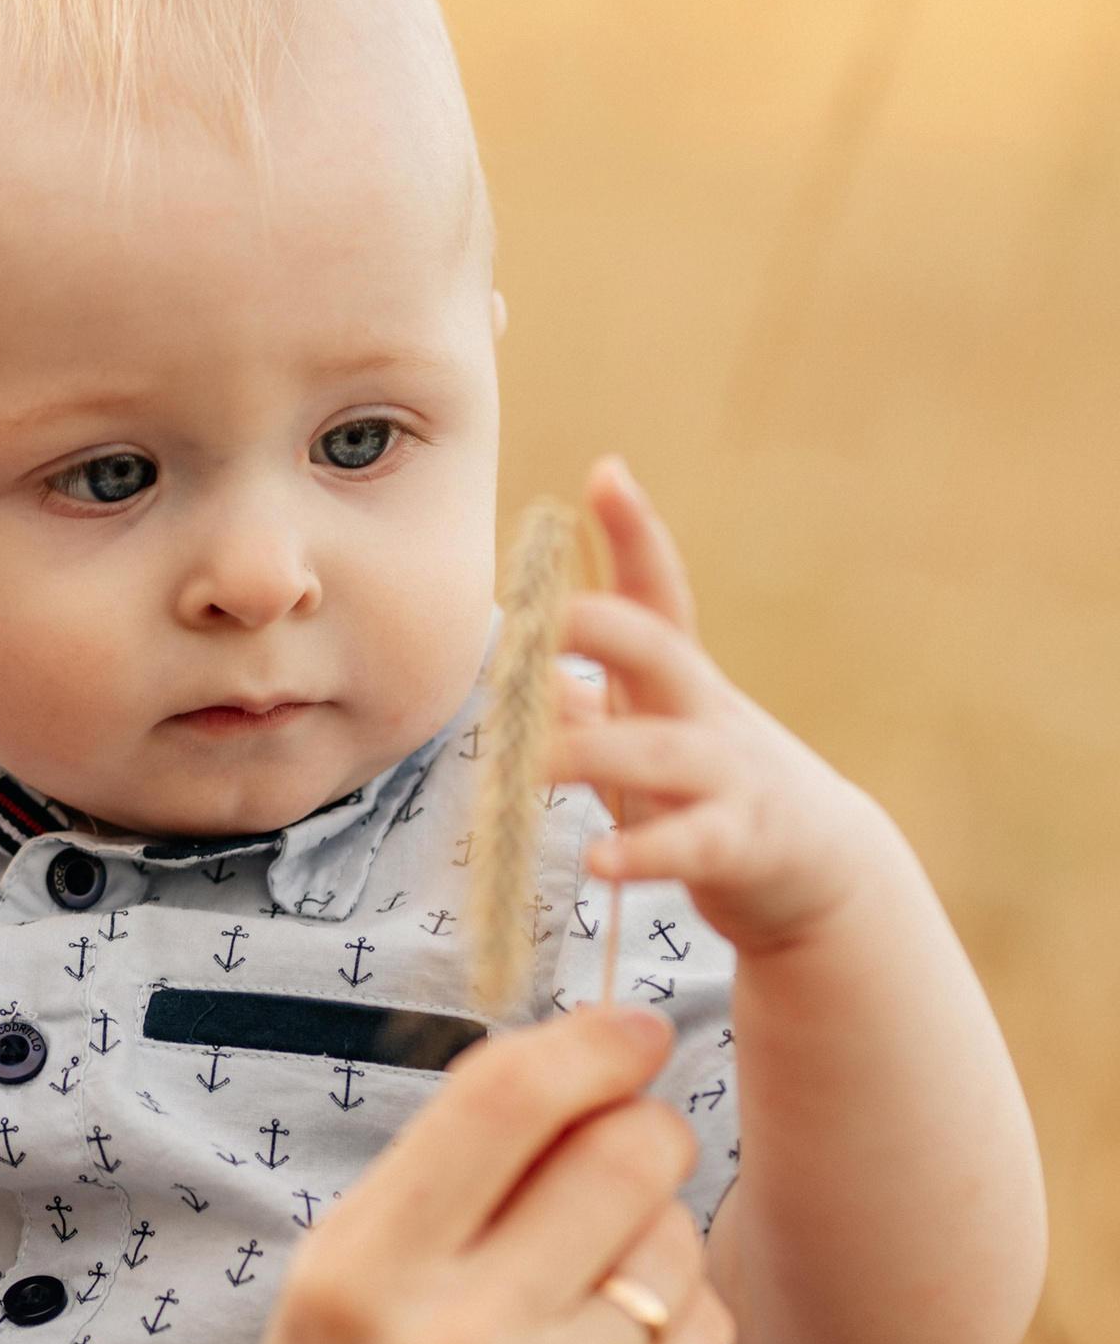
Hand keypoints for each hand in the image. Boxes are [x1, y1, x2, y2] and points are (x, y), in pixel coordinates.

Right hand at [193, 1006, 731, 1343]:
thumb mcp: (328, 1312)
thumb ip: (437, 1193)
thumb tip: (577, 1073)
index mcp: (357, 1278)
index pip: (506, 1098)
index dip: (590, 1039)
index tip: (631, 1028)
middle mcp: (457, 1340)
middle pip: (623, 1151)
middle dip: (639, 1131)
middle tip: (622, 1157)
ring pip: (675, 1242)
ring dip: (651, 1244)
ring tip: (583, 1308)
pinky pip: (710, 1334)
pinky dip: (679, 1330)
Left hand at [550, 455, 896, 956]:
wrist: (824, 870)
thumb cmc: (709, 788)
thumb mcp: (650, 734)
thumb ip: (586, 701)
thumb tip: (519, 664)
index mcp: (678, 679)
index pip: (659, 595)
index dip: (637, 535)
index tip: (606, 474)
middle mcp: (704, 714)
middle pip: (660, 652)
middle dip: (607, 627)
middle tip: (546, 616)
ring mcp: (729, 777)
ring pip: (658, 754)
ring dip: (590, 754)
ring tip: (529, 765)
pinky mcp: (742, 845)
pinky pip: (690, 845)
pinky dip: (644, 852)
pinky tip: (599, 861)